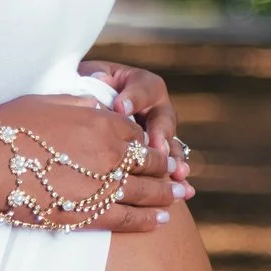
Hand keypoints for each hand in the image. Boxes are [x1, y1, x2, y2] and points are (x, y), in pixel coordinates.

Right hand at [0, 94, 181, 232]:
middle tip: (177, 172)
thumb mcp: (48, 100)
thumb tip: (96, 100)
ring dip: (167, 194)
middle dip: (165, 167)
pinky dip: (149, 220)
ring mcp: (104, 184)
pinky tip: (161, 221)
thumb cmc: (10, 127)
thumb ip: (79, 101)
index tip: (154, 146)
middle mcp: (110, 152)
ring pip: (147, 191)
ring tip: (180, 196)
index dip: (147, 140)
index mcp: (101, 121)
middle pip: (148, 160)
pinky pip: (130, 218)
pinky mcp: (91, 213)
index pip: (136, 131)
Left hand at [79, 60, 190, 183]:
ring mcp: (160, 134)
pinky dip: (176, 180)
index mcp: (141, 84)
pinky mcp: (158, 157)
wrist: (85, 113)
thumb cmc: (85, 90)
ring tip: (177, 172)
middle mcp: (156, 108)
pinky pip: (170, 168)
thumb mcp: (87, 78)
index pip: (143, 88)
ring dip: (175, 160)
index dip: (134, 98)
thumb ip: (94, 78)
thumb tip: (99, 80)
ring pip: (171, 145)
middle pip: (163, 119)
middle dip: (159, 134)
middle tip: (154, 145)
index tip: (120, 108)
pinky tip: (185, 192)